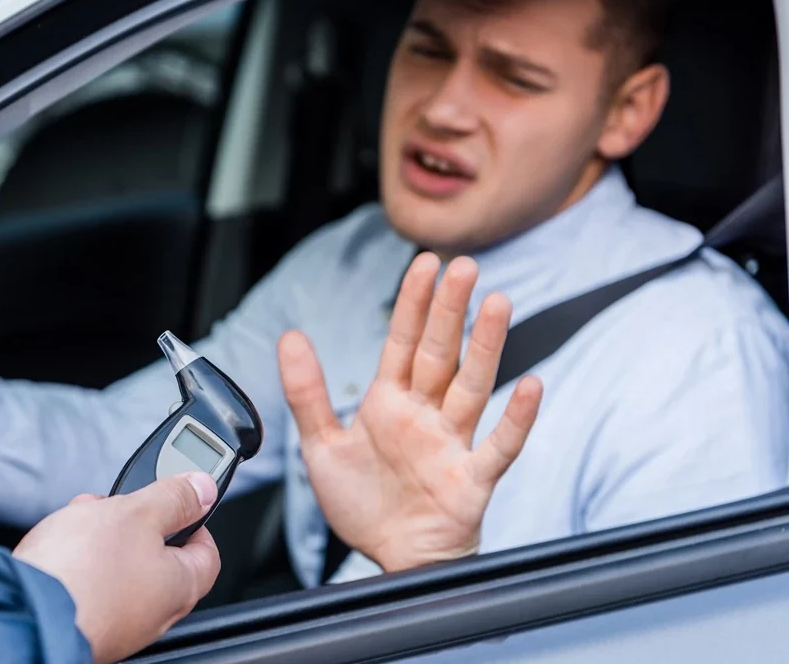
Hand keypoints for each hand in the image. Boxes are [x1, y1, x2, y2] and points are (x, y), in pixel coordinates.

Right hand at [14, 473, 221, 663]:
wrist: (23, 612)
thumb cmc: (82, 570)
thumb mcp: (136, 512)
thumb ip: (174, 498)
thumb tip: (203, 489)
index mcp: (180, 587)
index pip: (207, 551)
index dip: (195, 519)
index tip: (178, 501)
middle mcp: (155, 615)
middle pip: (160, 560)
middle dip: (137, 525)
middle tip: (119, 506)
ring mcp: (119, 625)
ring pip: (123, 572)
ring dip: (105, 542)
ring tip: (81, 522)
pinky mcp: (85, 627)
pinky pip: (93, 589)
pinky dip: (82, 566)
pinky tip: (62, 550)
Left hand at [278, 253, 542, 572]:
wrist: (388, 558)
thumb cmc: (364, 504)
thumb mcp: (322, 445)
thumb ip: (306, 391)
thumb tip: (290, 336)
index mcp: (390, 403)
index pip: (403, 342)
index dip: (413, 303)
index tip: (425, 263)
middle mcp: (425, 415)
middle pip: (440, 354)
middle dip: (450, 310)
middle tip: (465, 266)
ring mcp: (452, 444)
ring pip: (473, 387)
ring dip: (486, 347)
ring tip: (499, 305)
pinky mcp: (472, 479)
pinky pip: (499, 446)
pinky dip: (516, 419)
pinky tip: (532, 388)